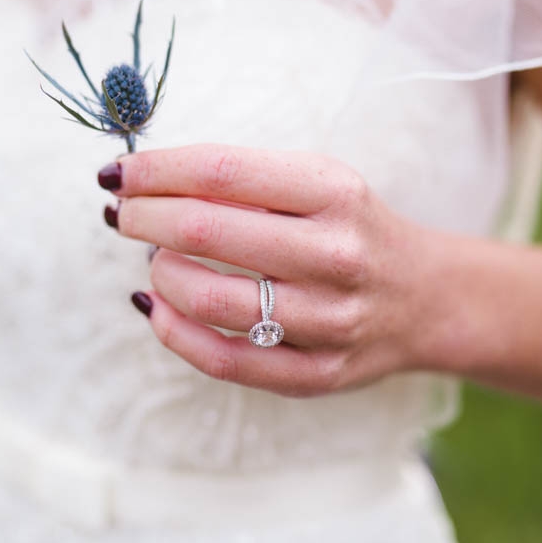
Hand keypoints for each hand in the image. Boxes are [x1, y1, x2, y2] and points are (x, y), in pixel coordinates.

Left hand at [99, 144, 435, 397]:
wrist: (424, 296)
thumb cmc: (349, 226)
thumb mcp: (316, 181)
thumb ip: (242, 178)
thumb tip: (145, 179)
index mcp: (332, 191)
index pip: (221, 171)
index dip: (155, 169)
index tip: (117, 171)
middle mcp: (335, 253)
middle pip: (207, 230)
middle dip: (143, 216)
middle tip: (121, 212)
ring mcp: (329, 319)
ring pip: (210, 299)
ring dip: (159, 273)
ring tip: (152, 258)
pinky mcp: (318, 373)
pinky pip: (225, 360)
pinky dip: (174, 332)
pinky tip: (156, 308)